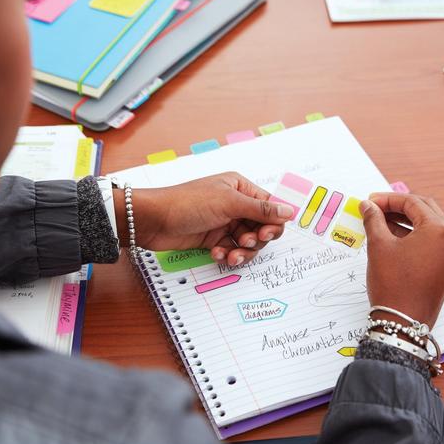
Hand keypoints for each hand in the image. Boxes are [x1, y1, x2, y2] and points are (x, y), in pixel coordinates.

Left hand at [115, 172, 293, 265]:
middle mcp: (235, 204)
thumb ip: (261, 209)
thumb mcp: (228, 203)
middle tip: (245, 243)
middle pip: (262, 228)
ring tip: (230, 255)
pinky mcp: (213, 239)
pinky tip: (216, 254)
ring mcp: (224, 223)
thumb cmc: (187, 203)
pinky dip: (228, 255)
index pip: (270, 207)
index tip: (265, 234)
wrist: (153, 220)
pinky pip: (232, 250)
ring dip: (242, 251)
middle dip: (256, 239)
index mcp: (240, 188)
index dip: (272, 223)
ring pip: (248, 243)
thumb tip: (290, 211)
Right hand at [359, 192, 443, 325]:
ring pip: (427, 225)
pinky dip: (412, 235)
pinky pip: (430, 241)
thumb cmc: (393, 284)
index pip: (412, 203)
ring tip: (379, 220)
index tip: (369, 201)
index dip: (387, 199)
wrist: (402, 322)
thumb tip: (368, 206)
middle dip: (397, 207)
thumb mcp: (379, 245)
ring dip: (404, 220)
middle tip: (375, 207)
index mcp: (440, 230)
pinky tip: (391, 235)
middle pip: (424, 210)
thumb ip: (373, 219)